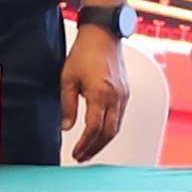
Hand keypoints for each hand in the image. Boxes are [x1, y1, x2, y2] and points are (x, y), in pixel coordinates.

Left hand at [63, 32, 133, 156]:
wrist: (103, 34)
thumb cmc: (85, 51)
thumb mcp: (68, 79)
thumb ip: (67, 105)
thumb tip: (65, 127)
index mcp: (100, 94)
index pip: (94, 129)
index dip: (85, 145)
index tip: (76, 153)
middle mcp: (116, 97)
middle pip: (109, 133)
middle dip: (95, 148)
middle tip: (82, 157)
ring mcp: (124, 95)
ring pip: (117, 127)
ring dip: (103, 141)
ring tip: (90, 149)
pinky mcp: (126, 92)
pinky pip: (120, 116)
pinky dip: (110, 129)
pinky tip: (100, 132)